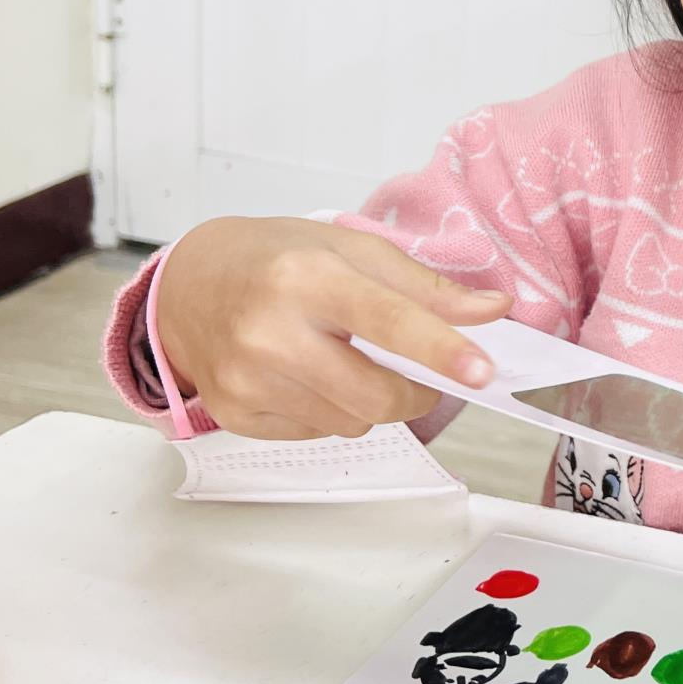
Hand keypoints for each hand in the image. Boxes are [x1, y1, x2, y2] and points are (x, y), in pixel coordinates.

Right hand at [155, 217, 512, 439]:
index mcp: (304, 277)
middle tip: (413, 368)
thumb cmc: (275, 260)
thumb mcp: (352, 250)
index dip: (441, 349)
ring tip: (344, 359)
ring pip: (352, 422)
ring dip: (369, 401)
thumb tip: (493, 310)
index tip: (482, 370)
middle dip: (414, 391)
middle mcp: (269, 331)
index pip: (388, 320)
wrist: (189, 284)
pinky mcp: (235, 413)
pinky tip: (308, 375)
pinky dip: (331, 411)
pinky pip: (318, 433)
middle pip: (377, 395)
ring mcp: (246, 379)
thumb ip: (426, 286)